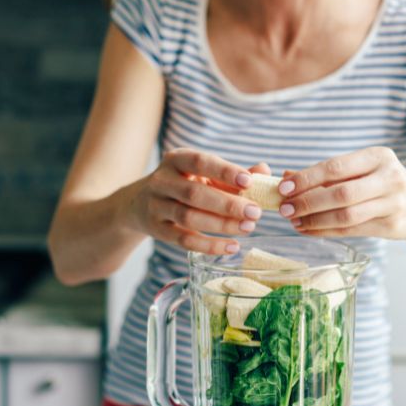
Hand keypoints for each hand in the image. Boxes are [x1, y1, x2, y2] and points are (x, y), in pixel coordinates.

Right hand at [129, 149, 266, 253]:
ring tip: (248, 228)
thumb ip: (233, 174)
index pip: (200, 161)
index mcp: (176, 159)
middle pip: (195, 193)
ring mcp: (156, 206)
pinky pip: (184, 240)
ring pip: (189, 217)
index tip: (248, 180)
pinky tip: (232, 246)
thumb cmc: (183, 184)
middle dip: (228, 204)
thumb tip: (264, 170)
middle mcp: (162, 181)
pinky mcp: (158, 230)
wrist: (140, 203)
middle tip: (255, 212)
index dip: (224, 171)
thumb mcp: (203, 174)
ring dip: (222, 225)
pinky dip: (210, 245)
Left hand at [277, 147, 405, 240]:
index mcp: (379, 156)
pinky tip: (309, 229)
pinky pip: (352, 230)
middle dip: (308, 202)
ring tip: (294, 221)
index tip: (284, 187)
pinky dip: (326, 231)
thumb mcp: (362, 169)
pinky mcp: (392, 226)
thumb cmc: (382, 183)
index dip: (307, 178)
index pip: (336, 167)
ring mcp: (393, 203)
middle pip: (341, 193)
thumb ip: (327, 172)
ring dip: (315, 220)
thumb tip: (286, 176)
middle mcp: (389, 178)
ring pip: (346, 215)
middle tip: (285, 209)